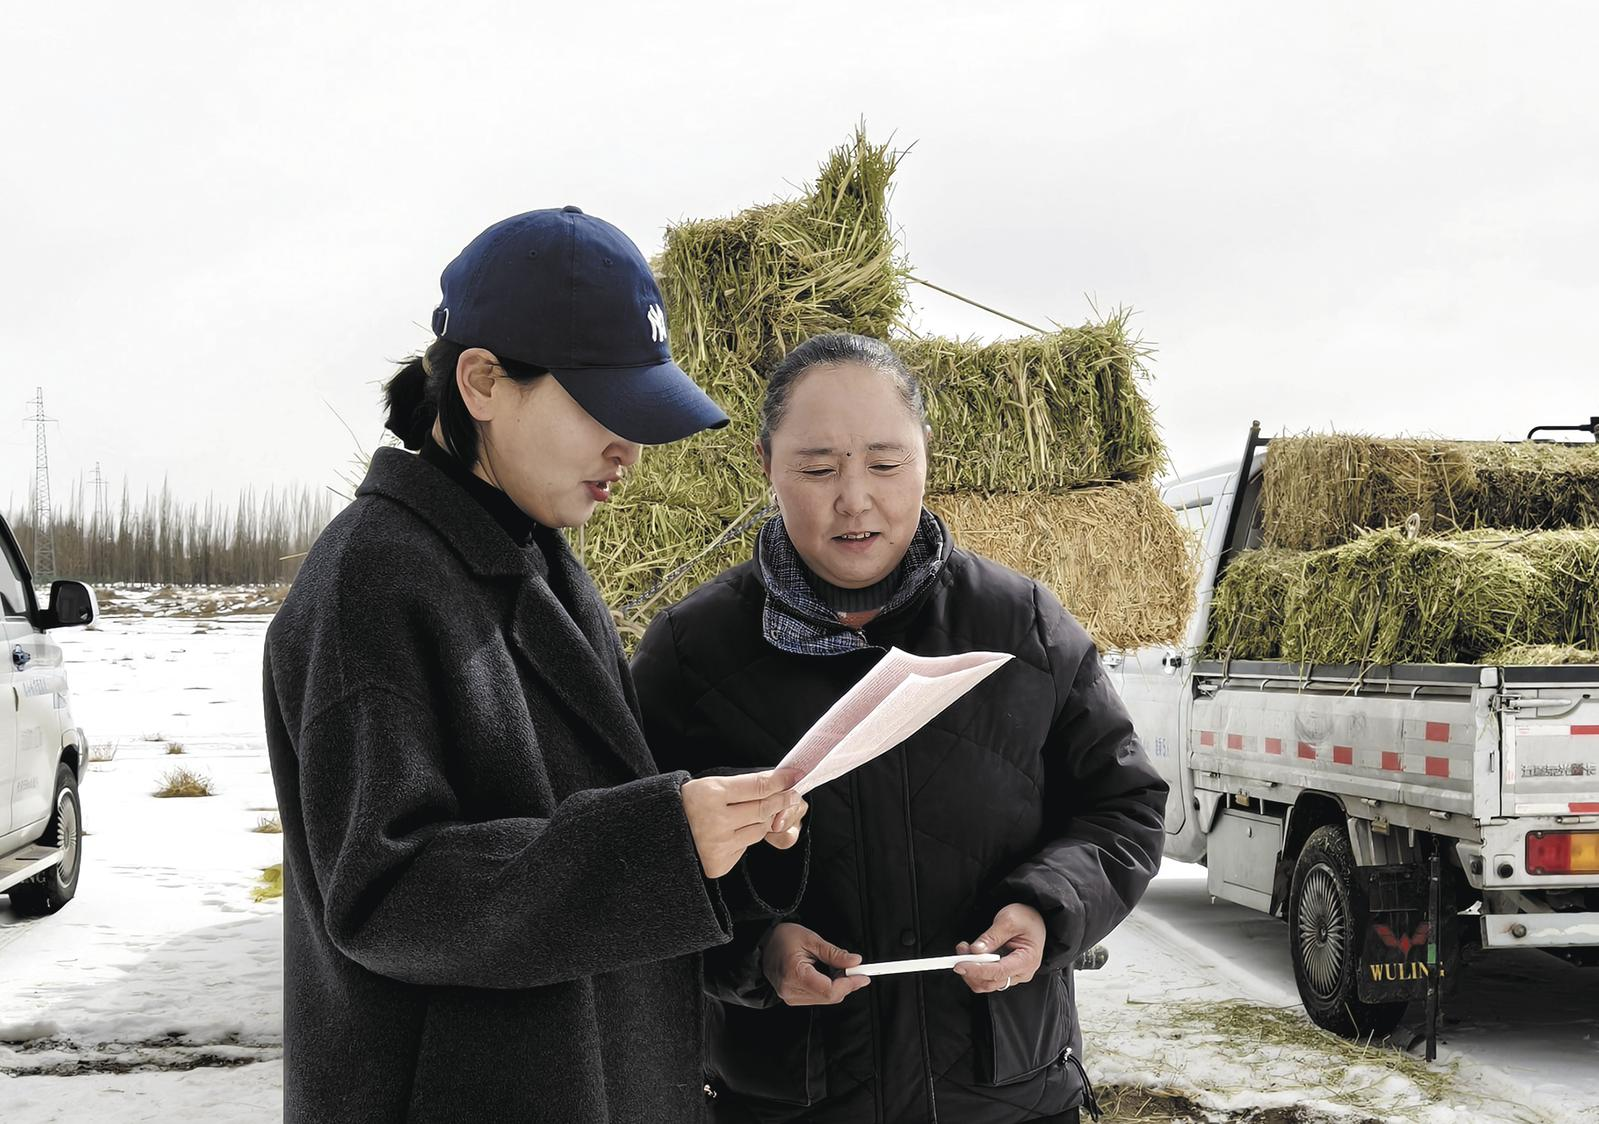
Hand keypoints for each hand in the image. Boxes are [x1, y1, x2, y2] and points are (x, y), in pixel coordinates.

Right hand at [681, 769, 801, 878]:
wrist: (662, 833)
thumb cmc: (691, 803)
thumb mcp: (712, 785)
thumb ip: (746, 785)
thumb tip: (782, 781)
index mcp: (709, 795)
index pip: (758, 787)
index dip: (780, 781)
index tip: (794, 776)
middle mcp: (714, 822)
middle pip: (764, 809)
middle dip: (782, 800)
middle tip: (792, 793)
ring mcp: (716, 846)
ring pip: (760, 830)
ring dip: (762, 820)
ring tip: (746, 813)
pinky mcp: (718, 864)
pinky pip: (746, 847)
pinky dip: (744, 838)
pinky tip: (728, 832)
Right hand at [762, 922, 871, 1005]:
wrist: (763, 944)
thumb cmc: (783, 938)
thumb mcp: (811, 939)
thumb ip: (834, 953)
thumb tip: (855, 962)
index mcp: (794, 974)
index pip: (829, 990)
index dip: (849, 984)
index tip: (863, 976)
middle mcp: (791, 990)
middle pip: (829, 997)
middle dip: (846, 984)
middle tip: (856, 969)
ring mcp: (790, 997)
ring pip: (825, 999)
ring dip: (838, 986)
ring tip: (838, 968)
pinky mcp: (792, 998)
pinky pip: (817, 998)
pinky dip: (828, 988)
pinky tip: (829, 975)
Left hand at [954, 904, 1046, 993]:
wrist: (1036, 919)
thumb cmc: (1027, 918)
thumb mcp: (1009, 920)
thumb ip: (992, 937)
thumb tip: (976, 950)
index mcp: (1027, 960)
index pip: (999, 972)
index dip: (977, 970)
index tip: (960, 964)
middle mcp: (1021, 972)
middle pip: (991, 982)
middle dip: (971, 970)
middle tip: (960, 951)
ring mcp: (1014, 975)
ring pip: (986, 983)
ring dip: (971, 970)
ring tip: (964, 950)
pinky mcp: (1006, 973)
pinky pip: (987, 978)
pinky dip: (975, 970)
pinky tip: (970, 955)